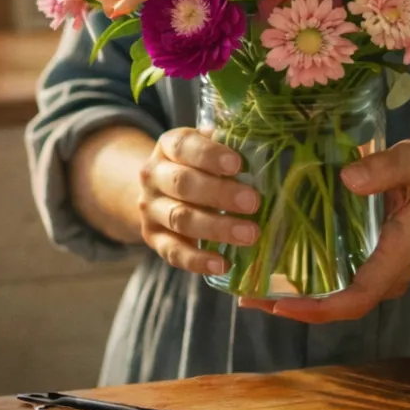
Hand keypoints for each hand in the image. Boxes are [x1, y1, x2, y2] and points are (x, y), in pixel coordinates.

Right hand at [137, 126, 260, 274]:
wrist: (158, 189)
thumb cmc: (195, 167)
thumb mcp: (205, 148)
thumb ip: (226, 148)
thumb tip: (259, 154)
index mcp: (167, 147)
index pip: (184, 146)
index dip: (210, 155)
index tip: (238, 164)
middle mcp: (153, 176)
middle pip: (182, 183)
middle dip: (219, 193)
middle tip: (253, 202)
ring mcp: (151, 209)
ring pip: (180, 219)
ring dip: (217, 228)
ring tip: (250, 234)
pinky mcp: (154, 238)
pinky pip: (174, 252)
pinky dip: (199, 260)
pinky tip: (224, 263)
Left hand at [239, 137, 409, 322]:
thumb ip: (383, 169)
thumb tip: (347, 178)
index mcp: (398, 253)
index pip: (359, 296)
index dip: (319, 308)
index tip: (282, 304)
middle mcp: (389, 271)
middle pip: (341, 305)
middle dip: (296, 307)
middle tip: (249, 296)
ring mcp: (382, 269)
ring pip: (339, 296)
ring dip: (298, 297)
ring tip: (253, 286)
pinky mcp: (375, 259)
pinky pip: (341, 280)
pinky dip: (310, 281)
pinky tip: (279, 265)